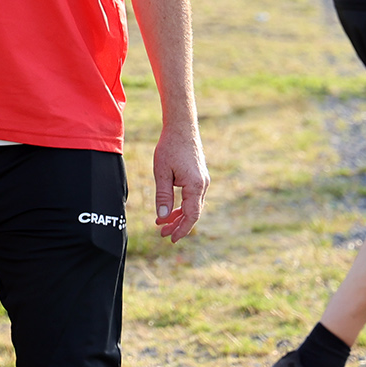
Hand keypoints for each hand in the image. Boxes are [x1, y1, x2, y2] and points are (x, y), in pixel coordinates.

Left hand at [153, 123, 207, 242]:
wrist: (182, 127)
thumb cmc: (170, 147)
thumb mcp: (162, 172)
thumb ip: (163, 196)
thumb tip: (163, 216)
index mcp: (196, 186)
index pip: (191, 216)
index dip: (181, 229)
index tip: (170, 239)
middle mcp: (203, 185)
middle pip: (193, 213)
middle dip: (178, 225)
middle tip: (162, 234)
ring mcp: (203, 181)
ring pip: (193, 206)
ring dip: (179, 215)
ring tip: (162, 222)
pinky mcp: (199, 176)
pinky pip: (192, 197)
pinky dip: (182, 205)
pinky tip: (170, 208)